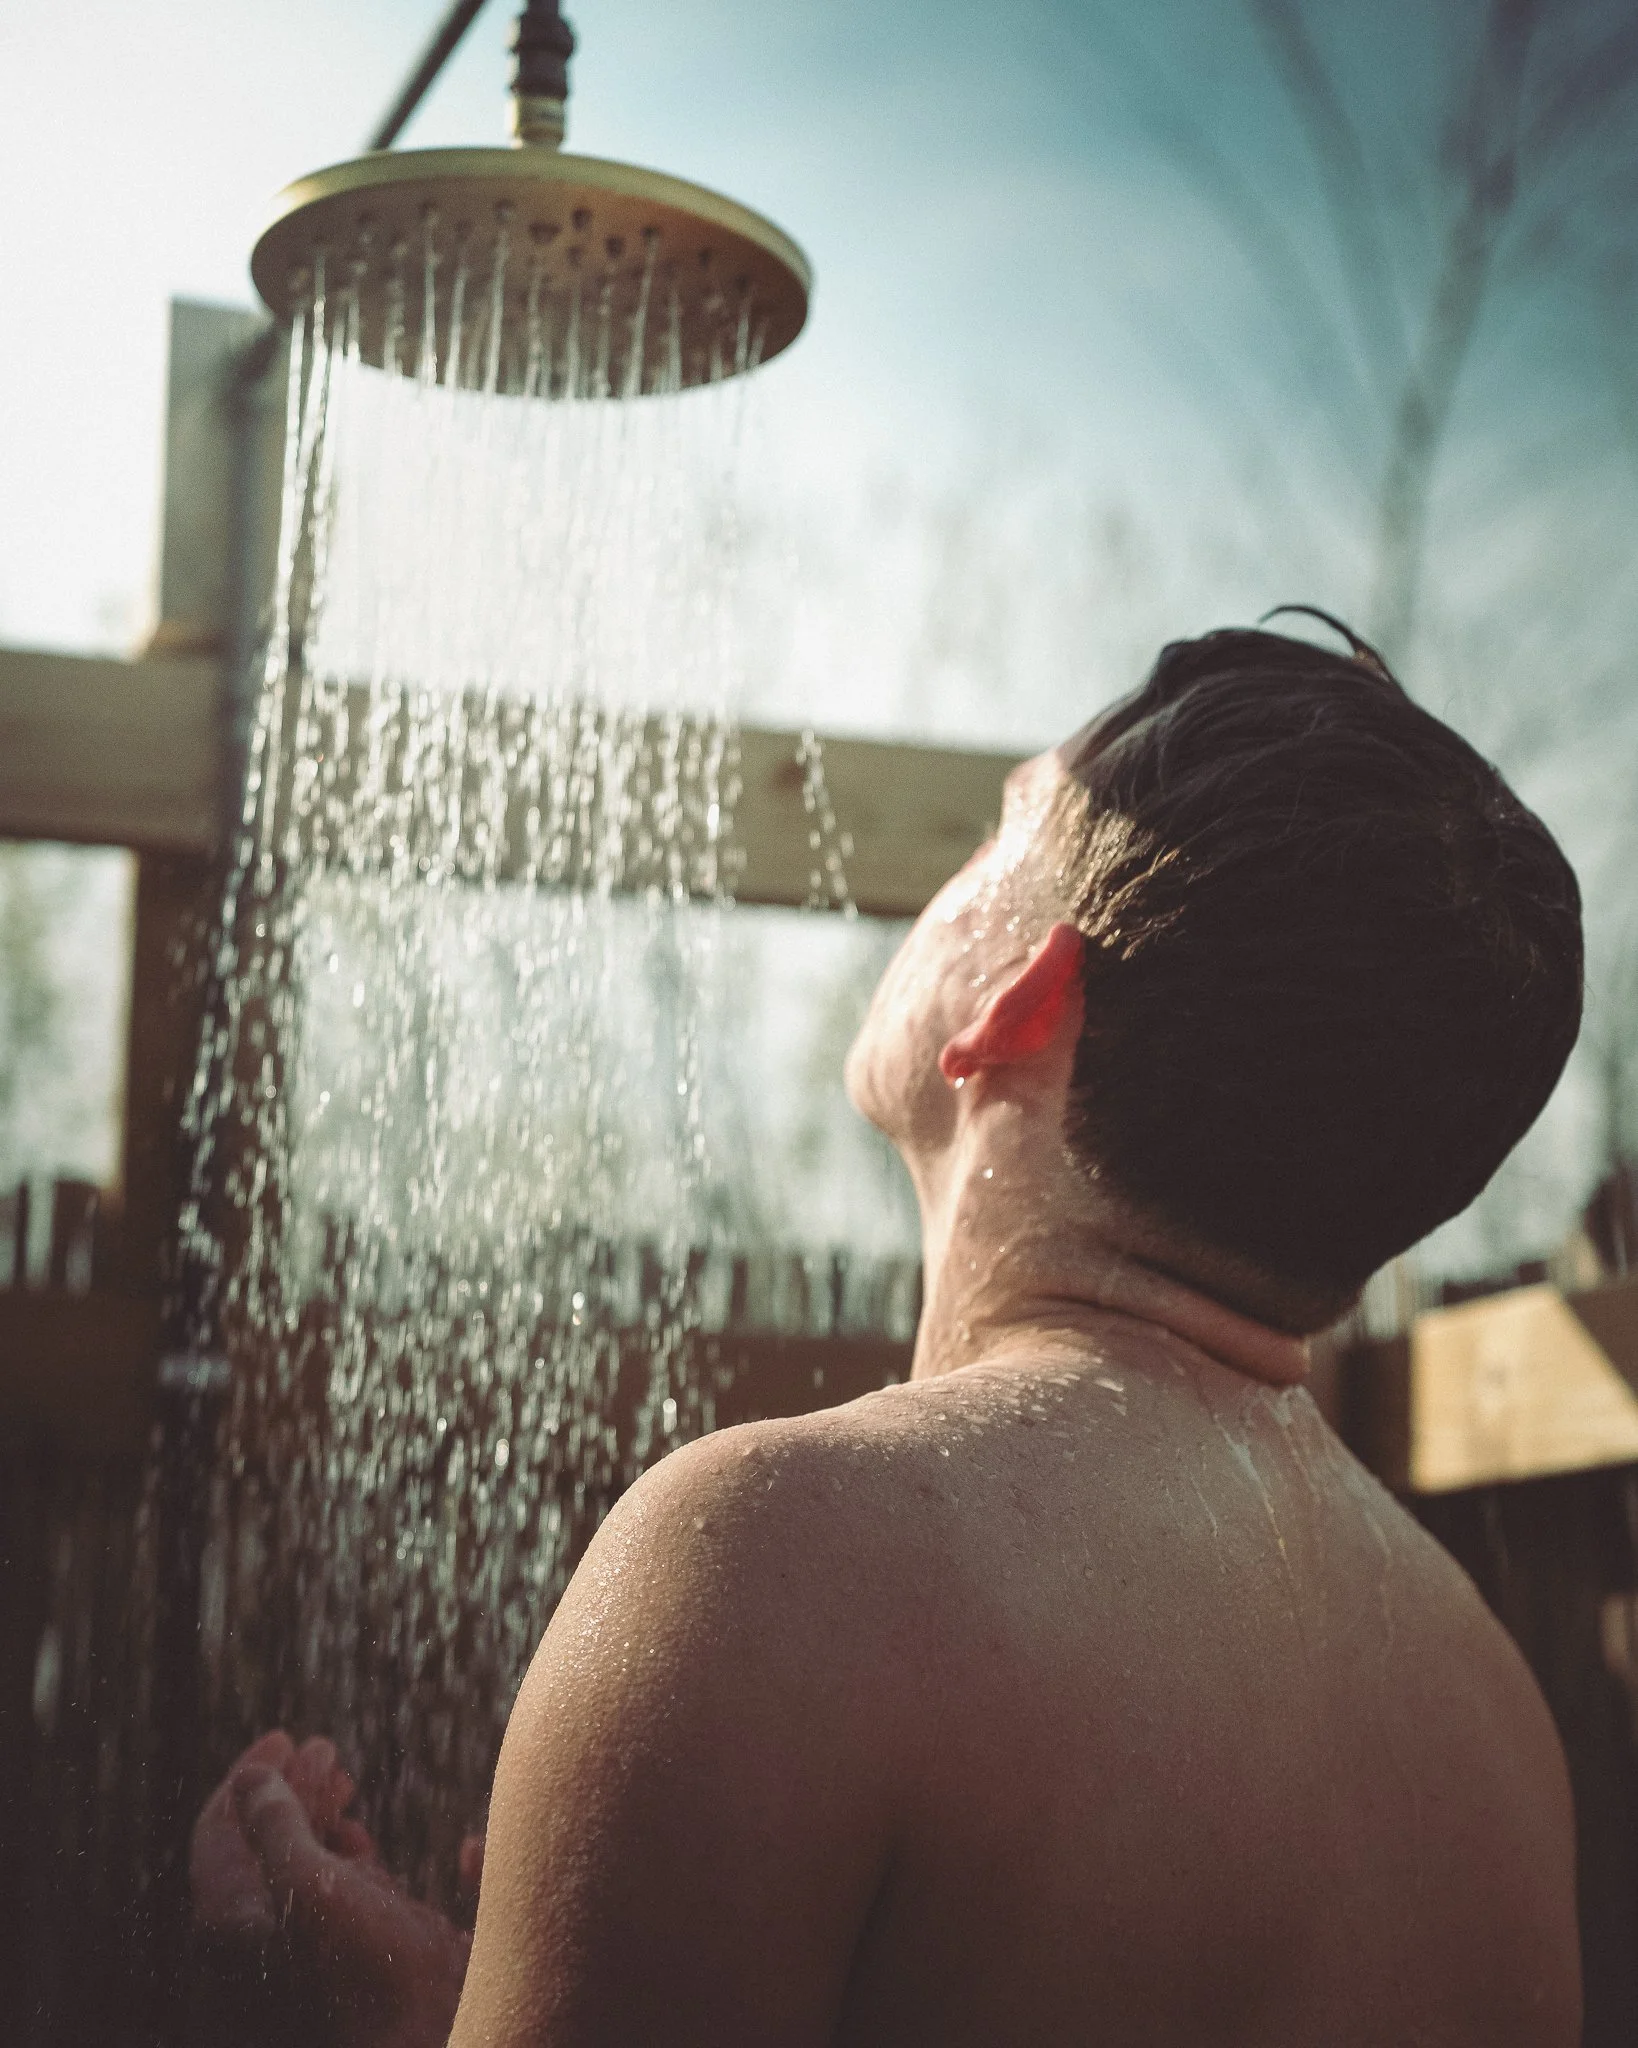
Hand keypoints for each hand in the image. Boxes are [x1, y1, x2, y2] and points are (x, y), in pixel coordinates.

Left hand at [191, 1731, 375, 1945]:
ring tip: (345, 1779)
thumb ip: (274, 1825)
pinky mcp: (336, 1940)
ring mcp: (297, 1934)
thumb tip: (248, 1778)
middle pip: (259, 1837)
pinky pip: (326, 1882)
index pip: (218, 1830)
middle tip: (323, 1748)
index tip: (283, 1738)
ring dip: (317, 1810)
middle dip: (290, 1787)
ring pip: (296, 1855)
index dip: (247, 1777)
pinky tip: (357, 1834)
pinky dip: (338, 1849)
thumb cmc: (353, 1958)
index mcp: (230, 1917)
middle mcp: (254, 1926)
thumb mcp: (308, 1881)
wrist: (414, 2027)